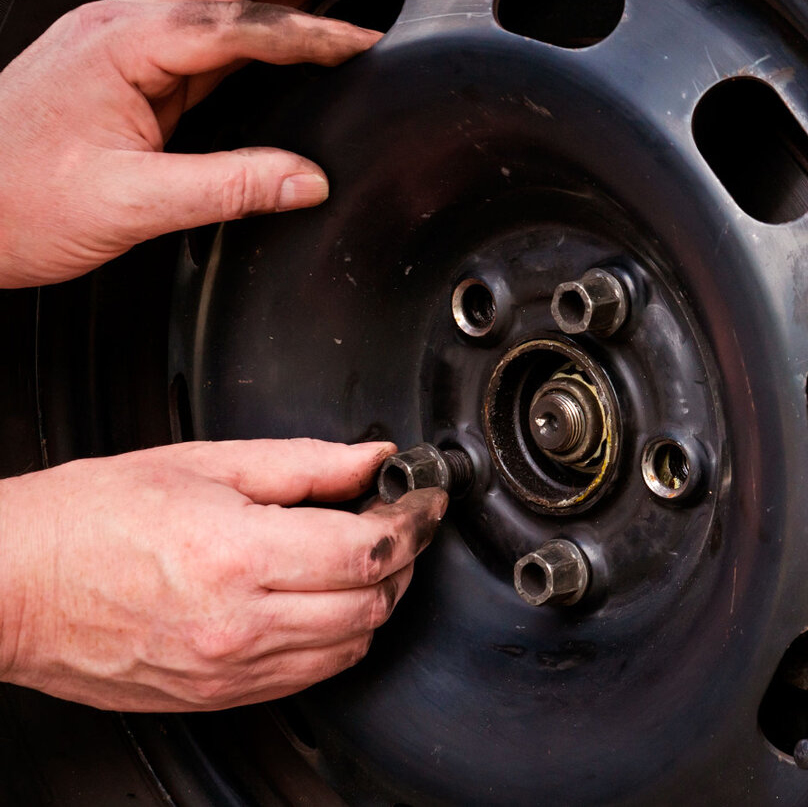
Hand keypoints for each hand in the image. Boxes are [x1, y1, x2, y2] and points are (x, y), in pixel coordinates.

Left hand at [0, 0, 405, 287]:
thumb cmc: (14, 202)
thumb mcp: (129, 204)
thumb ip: (228, 187)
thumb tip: (306, 180)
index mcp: (120, 45)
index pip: (239, 24)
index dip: (310, 31)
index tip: (364, 41)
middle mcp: (121, 24)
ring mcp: (125, 37)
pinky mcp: (130, 61)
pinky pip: (211, 17)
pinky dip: (263, 4)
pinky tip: (293, 9)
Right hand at [0, 439, 446, 711]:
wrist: (11, 586)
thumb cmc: (88, 519)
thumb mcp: (203, 463)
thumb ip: (303, 463)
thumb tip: (371, 457)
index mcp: (238, 554)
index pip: (369, 550)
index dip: (412, 520)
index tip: (420, 500)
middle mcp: (240, 623)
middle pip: (373, 602)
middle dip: (402, 559)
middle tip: (394, 523)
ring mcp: (230, 669)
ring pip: (351, 646)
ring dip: (374, 601)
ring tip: (359, 560)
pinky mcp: (218, 697)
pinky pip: (309, 677)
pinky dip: (335, 639)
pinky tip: (322, 603)